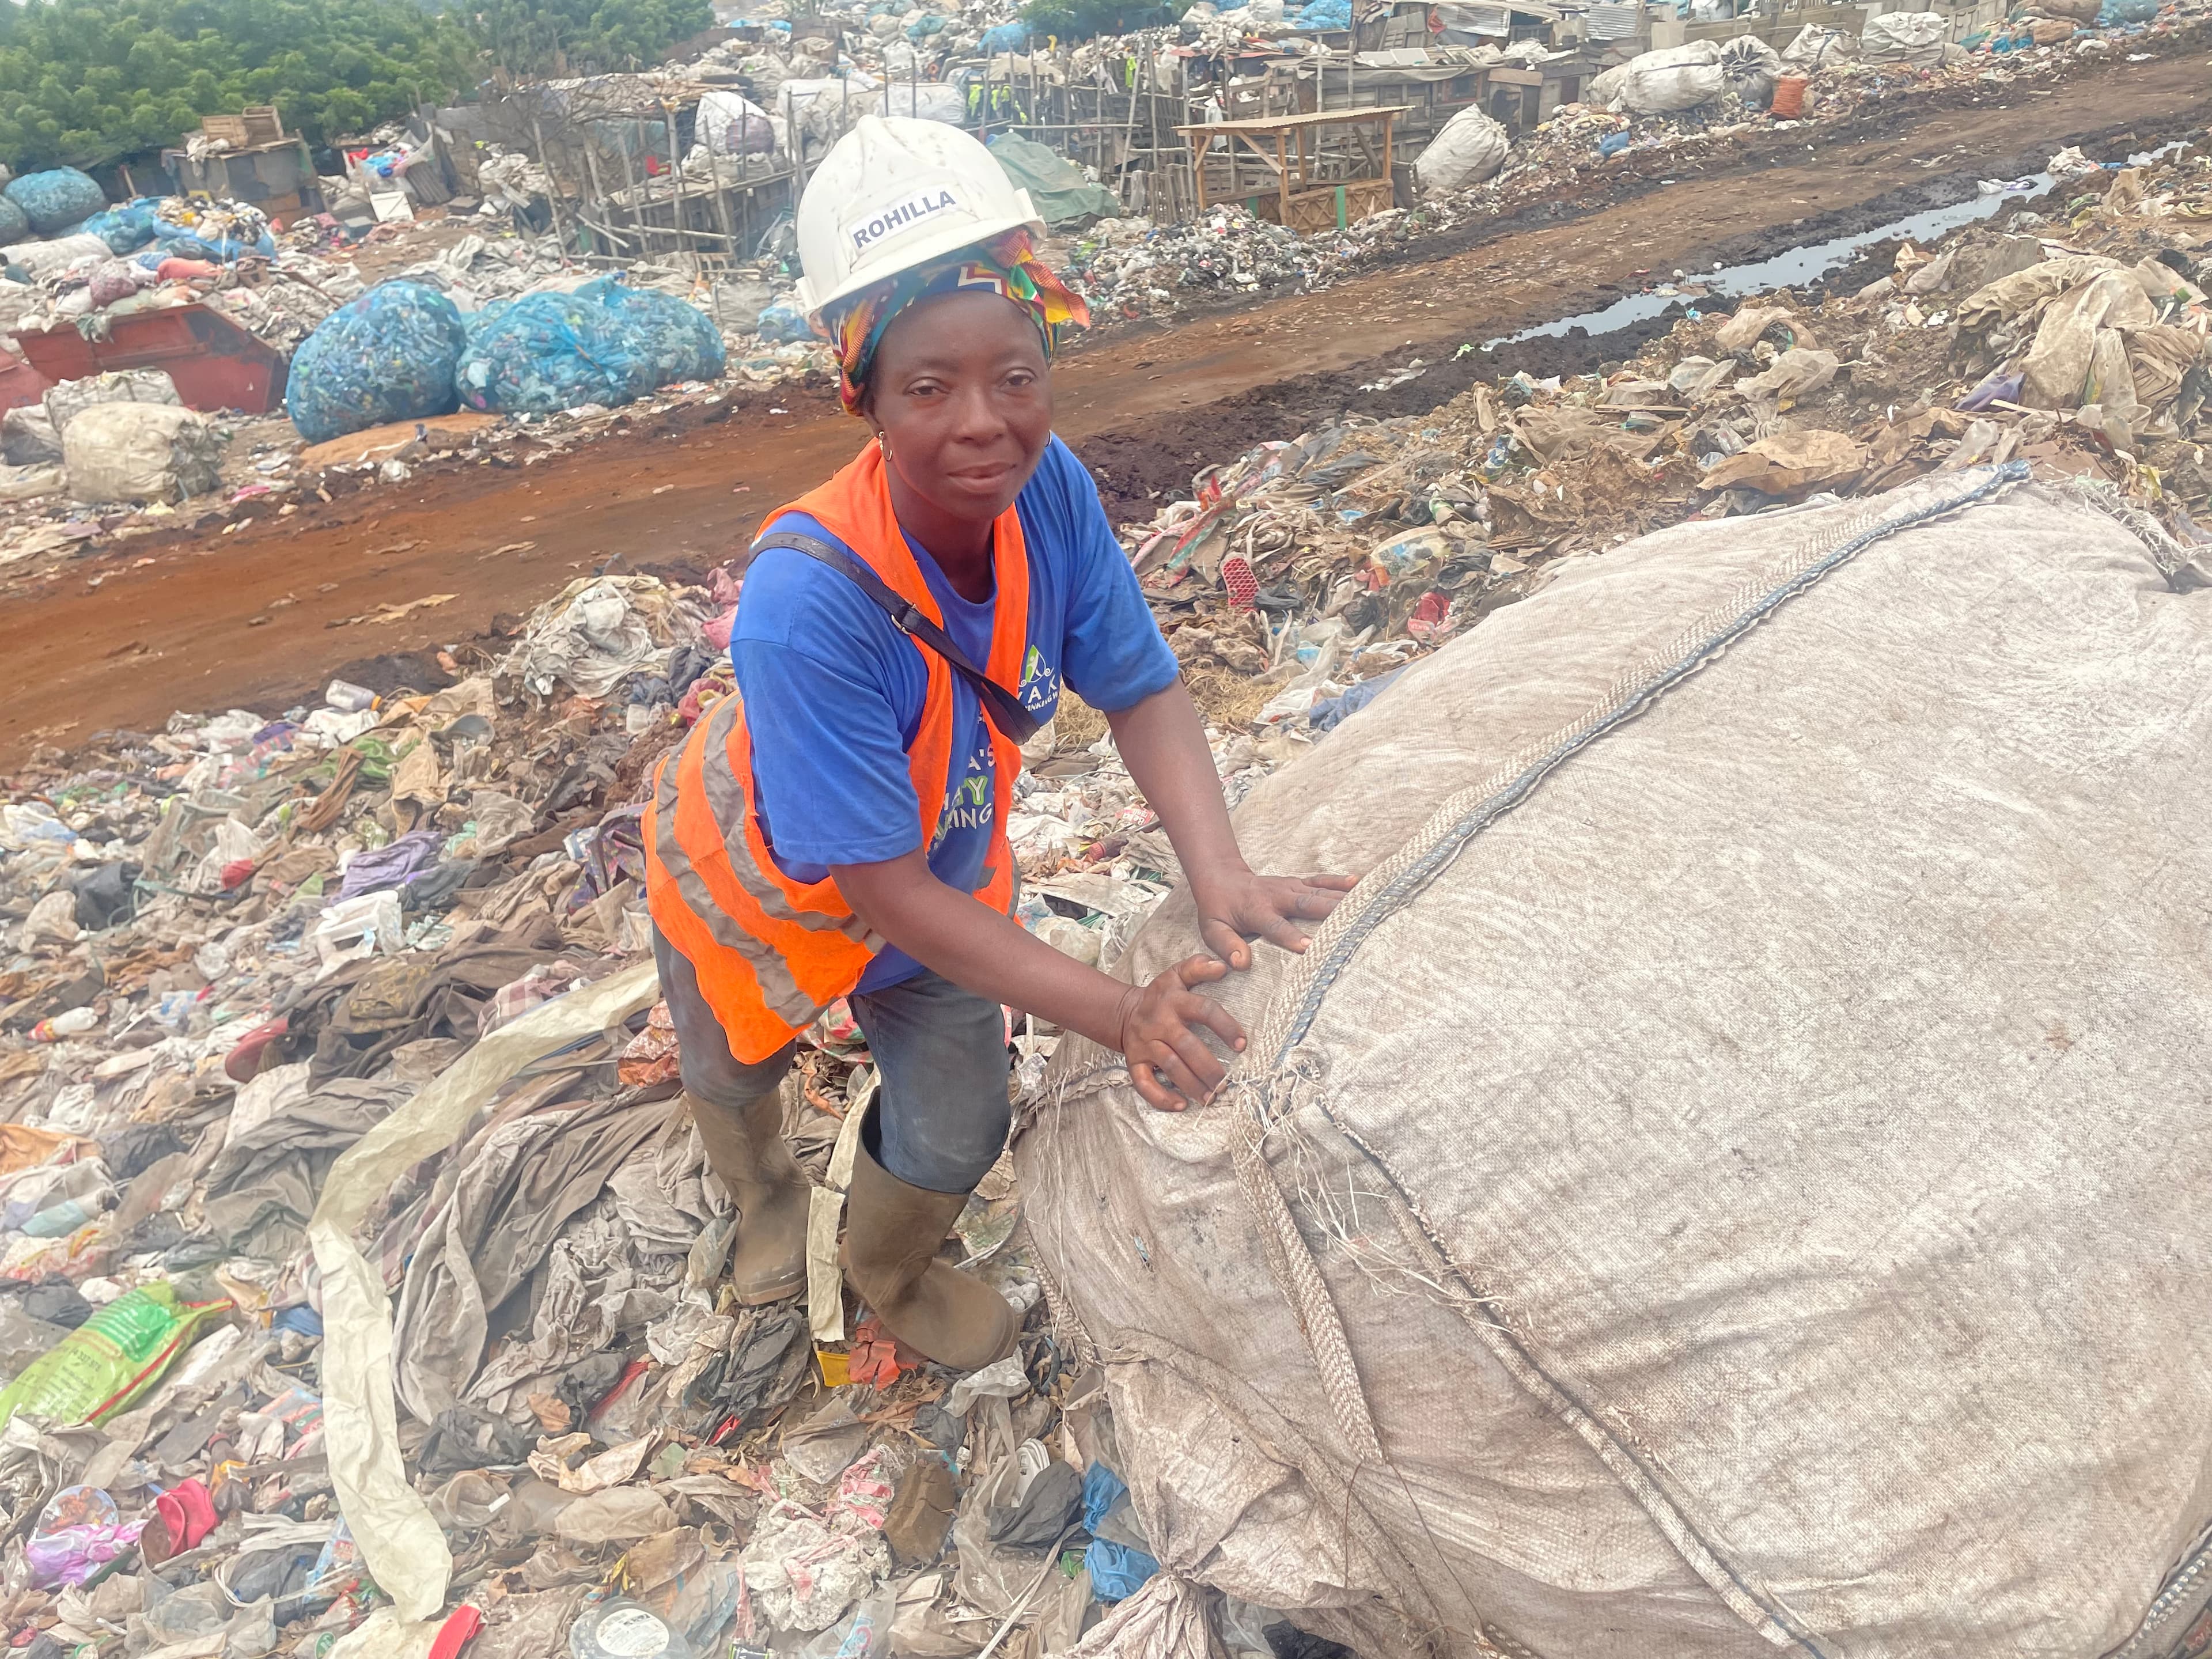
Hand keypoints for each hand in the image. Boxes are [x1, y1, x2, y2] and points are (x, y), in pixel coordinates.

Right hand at [1112, 955, 1246, 1111]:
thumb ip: (1198, 967)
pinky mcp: (1134, 1062)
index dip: (1224, 1026)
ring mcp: (1146, 1044)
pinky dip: (1160, 1097)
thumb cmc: (1161, 996)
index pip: (1204, 1010)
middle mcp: (1160, 1023)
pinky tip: (1180, 1105)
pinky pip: (1144, 1083)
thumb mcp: (1176, 975)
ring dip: (1191, 1084)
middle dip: (1208, 1066)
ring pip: (1170, 1066)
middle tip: (1226, 1082)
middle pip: (1187, 1045)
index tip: (1242, 1044)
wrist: (1124, 1012)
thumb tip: (1223, 965)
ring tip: (1211, 1097)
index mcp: (1175, 1001)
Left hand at [1190, 866, 1357, 968]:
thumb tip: (1241, 963)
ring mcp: (1289, 887)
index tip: (1310, 948)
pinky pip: (1321, 881)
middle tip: (1356, 923)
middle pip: (1307, 905)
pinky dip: (1340, 882)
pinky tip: (1360, 882)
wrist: (1222, 878)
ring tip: (1368, 903)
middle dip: (1331, 913)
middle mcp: (1277, 896)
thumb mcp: (1212, 930)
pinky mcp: (1297, 883)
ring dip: (1343, 899)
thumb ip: (1226, 946)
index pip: (1276, 926)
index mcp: (1256, 911)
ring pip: (1319, 892)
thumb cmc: (1218, 910)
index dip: (1292, 936)